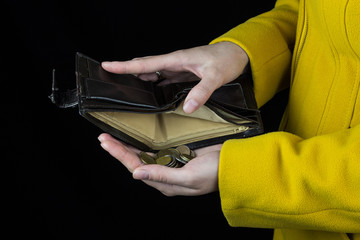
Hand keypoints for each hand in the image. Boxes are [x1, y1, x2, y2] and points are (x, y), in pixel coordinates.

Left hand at [98, 133, 221, 195]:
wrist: (232, 164)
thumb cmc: (215, 173)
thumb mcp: (189, 177)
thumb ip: (163, 175)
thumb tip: (137, 173)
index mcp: (165, 183)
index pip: (136, 167)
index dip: (120, 155)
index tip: (106, 143)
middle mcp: (164, 174)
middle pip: (136, 160)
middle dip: (119, 149)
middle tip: (103, 137)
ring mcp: (171, 164)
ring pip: (143, 154)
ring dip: (128, 145)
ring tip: (113, 137)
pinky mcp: (177, 154)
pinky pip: (156, 148)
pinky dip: (144, 141)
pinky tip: (137, 136)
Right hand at [102, 42, 248, 113]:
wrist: (237, 54)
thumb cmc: (226, 60)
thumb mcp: (216, 76)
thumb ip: (202, 91)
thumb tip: (187, 108)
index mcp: (176, 59)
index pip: (146, 63)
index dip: (125, 65)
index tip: (107, 65)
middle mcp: (174, 62)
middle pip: (145, 67)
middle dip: (127, 71)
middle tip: (110, 79)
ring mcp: (178, 68)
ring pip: (153, 73)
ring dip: (140, 79)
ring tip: (126, 89)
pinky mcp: (183, 73)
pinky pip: (164, 79)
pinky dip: (155, 85)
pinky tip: (152, 94)